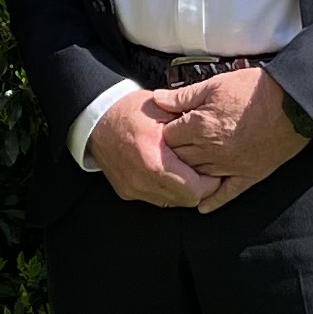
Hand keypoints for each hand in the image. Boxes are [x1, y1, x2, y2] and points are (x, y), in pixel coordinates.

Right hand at [88, 89, 223, 207]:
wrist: (97, 119)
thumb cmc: (130, 111)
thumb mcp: (164, 111)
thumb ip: (189, 128)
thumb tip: (215, 140)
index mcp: (154, 158)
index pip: (194, 188)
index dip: (210, 182)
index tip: (215, 171)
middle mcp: (142, 178)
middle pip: (186, 199)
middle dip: (200, 188)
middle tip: (206, 173)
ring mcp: (133, 188)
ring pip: (172, 202)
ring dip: (183, 191)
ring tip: (188, 172)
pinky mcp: (127, 192)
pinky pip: (156, 199)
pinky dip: (167, 190)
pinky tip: (169, 174)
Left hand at [158, 67, 312, 212]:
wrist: (294, 103)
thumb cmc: (256, 90)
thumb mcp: (215, 84)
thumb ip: (184, 96)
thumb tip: (157, 100)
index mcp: (200, 127)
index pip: (167, 137)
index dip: (162, 132)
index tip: (162, 130)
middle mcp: (211, 151)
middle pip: (178, 160)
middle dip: (170, 154)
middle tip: (166, 150)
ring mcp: (229, 166)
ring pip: (196, 177)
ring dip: (186, 175)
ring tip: (178, 171)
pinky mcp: (248, 175)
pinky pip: (226, 194)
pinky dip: (212, 201)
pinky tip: (202, 206)